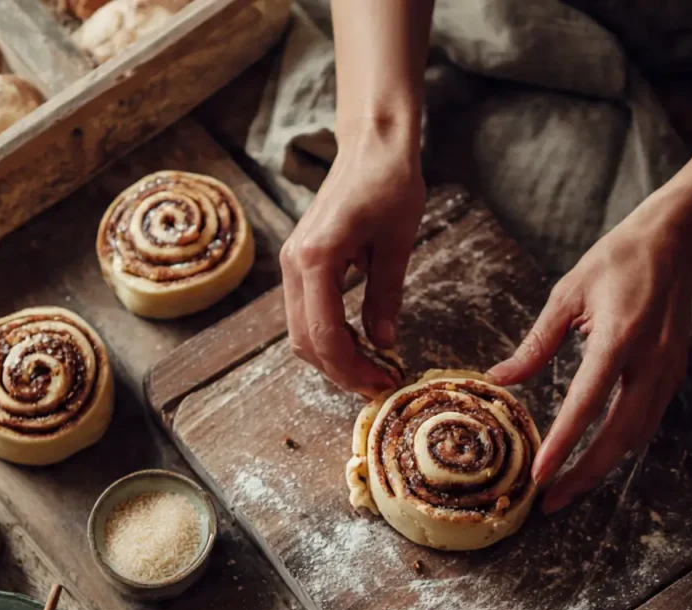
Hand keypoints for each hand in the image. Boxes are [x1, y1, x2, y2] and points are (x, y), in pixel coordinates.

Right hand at [280, 128, 425, 396]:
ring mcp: (292, 264)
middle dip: (341, 371)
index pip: (324, 334)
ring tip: (373, 368)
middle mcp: (294, 264)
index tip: (383, 382)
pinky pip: (306, 314)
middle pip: (306, 342)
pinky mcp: (300, 264)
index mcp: (316, 258)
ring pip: (301, 333)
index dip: (352, 368)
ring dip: (334, 358)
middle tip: (380, 384)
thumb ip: (386, 296)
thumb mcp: (399, 244)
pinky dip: (330, 337)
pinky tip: (361, 344)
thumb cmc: (390, 182)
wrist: (371, 143)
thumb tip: (385, 344)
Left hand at [490, 191, 691, 512]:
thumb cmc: (616, 261)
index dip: (563, 443)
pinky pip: (647, 422)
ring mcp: (667, 371)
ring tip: (567, 488)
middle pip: (618, 436)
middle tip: (550, 502)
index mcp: (618, 338)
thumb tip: (499, 379)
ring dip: (602, 467)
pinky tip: (597, 458)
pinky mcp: (674, 376)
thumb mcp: (566, 294)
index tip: (540, 474)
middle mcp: (649, 361)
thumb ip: (535, 344)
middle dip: (583, 474)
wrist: (676, 242)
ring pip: (635, 437)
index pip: (587, 403)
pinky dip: (621, 446)